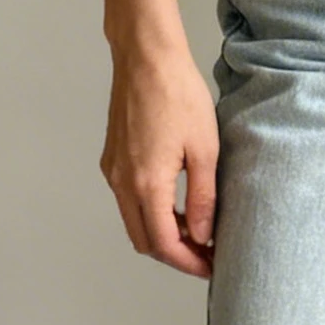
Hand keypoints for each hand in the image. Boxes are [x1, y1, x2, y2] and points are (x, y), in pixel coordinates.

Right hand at [100, 34, 218, 280]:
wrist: (146, 57)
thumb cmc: (179, 95)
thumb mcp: (205, 149)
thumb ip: (202, 199)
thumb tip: (202, 236)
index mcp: (146, 183)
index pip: (165, 244)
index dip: (189, 263)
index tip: (213, 266)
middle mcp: (122, 182)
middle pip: (144, 240)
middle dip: (175, 255)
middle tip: (207, 255)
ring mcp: (112, 170)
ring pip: (134, 222)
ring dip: (162, 234)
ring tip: (197, 231)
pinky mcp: (112, 158)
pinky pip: (127, 200)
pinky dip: (150, 213)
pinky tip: (177, 204)